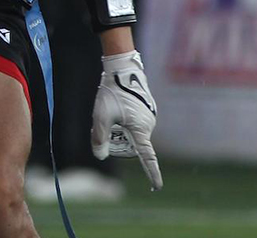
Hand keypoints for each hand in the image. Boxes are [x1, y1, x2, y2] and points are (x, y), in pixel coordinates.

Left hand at [92, 50, 161, 189]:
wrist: (122, 69)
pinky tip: (116, 106)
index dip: (152, 173)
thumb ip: (99, 137)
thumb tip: (100, 156)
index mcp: (141, 129)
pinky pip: (134, 123)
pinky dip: (124, 122)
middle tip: (102, 125)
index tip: (156, 186)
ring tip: (109, 111)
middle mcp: (149, 125)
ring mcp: (149, 117)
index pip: (147, 157)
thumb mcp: (101, 116)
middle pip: (132, 143)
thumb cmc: (112, 92)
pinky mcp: (147, 110)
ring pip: (132, 132)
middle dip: (117, 140)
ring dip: (119, 129)